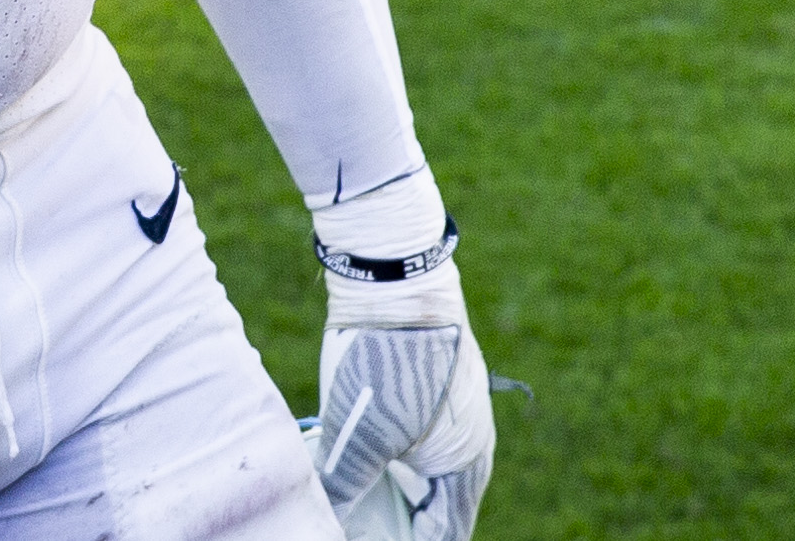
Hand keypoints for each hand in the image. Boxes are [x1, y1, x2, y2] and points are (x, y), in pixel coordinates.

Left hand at [310, 177, 493, 540]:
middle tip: (355, 529)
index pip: (445, 533)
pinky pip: (413, 442)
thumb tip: (327, 519)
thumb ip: (346, 487)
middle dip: (397, 525)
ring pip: (421, 474)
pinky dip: (387, 461)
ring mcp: (452, 414)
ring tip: (349, 506)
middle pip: (434, 508)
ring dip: (388, 494)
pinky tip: (351, 463)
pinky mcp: (431, 389)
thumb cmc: (386, 363)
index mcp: (466, 465)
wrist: (396, 279)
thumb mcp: (359, 435)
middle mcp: (468, 443)